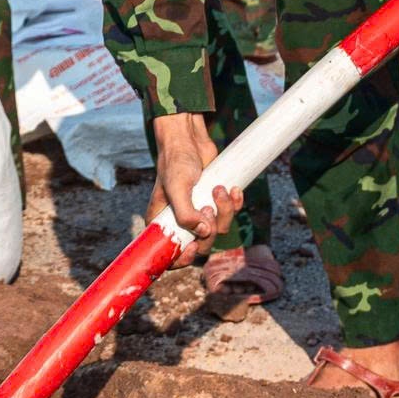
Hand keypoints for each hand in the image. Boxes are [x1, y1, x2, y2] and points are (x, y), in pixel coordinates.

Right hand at [148, 112, 240, 261]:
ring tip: (219, 189)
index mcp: (163, 222)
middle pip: (200, 244)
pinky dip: (235, 203)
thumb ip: (185, 213)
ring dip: (224, 211)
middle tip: (207, 208)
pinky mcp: (215, 202)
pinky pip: (230, 214)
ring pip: (218, 229)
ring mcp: (199, 212)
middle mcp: (181, 221)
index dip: (182, 258)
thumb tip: (204, 232)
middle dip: (210, 230)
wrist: (190, 139)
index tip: (193, 246)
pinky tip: (234, 189)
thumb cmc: (176, 161)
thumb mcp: (176, 187)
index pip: (170, 254)